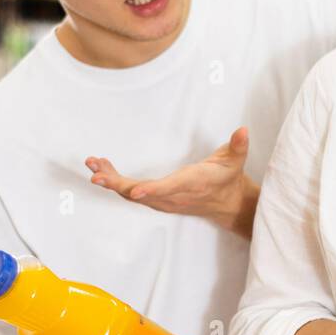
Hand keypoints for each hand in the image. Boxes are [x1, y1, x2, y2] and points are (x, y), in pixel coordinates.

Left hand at [84, 127, 254, 234]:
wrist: (228, 204)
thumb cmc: (228, 178)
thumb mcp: (236, 161)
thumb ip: (238, 146)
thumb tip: (242, 130)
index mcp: (193, 183)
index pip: (170, 188)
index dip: (151, 190)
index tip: (134, 191)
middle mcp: (174, 196)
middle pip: (140, 193)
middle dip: (117, 183)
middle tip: (96, 173)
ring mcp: (164, 200)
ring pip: (132, 193)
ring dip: (111, 180)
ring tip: (93, 164)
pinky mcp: (157, 200)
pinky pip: (131, 193)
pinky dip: (115, 182)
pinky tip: (102, 168)